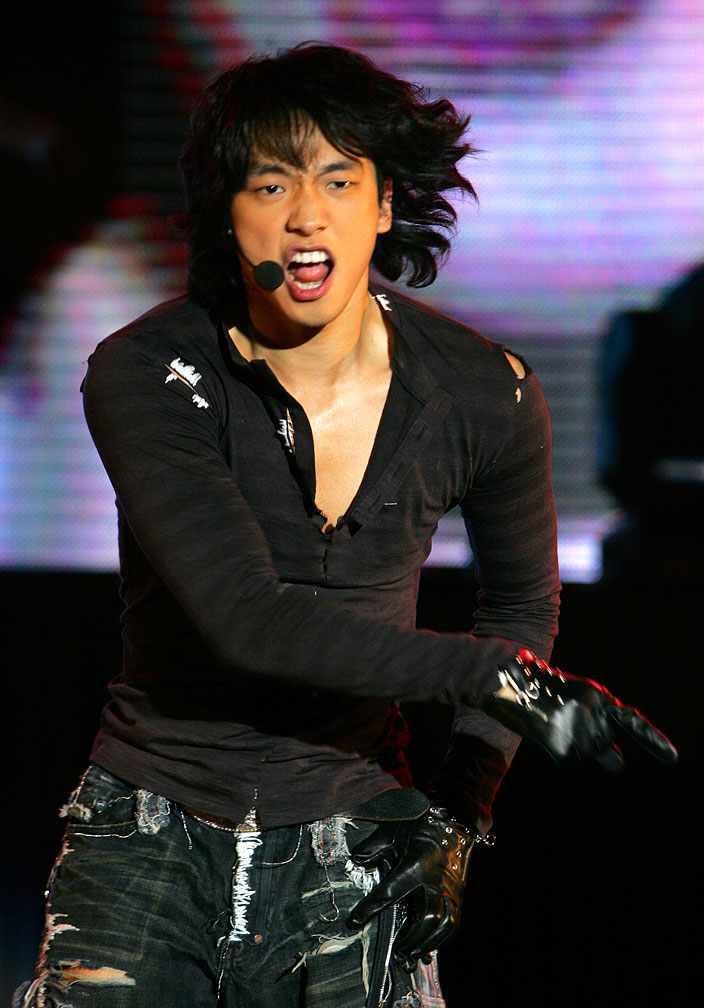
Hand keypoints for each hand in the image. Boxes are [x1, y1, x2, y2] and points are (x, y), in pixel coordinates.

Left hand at [346, 808, 478, 971]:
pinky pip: (453, 922)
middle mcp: (436, 880)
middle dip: (410, 939)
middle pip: (427, 918)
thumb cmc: (419, 824)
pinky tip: (428, 949)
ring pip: (444, 924)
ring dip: (427, 943)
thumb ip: (371, 848)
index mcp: (416, 864)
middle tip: (395, 952)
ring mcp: (451, 888)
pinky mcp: (458, 893)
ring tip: (410, 956)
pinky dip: (441, 939)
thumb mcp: (391, 831)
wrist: (453, 818)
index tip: (354, 921)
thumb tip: (355, 862)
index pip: (389, 893)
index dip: (369, 909)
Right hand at [482, 649, 677, 770]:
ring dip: (569, 745)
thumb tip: (619, 765)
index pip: (632, 723)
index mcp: (600, 699)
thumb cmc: (545, 688)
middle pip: (606, 748)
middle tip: (562, 719)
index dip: (652, 741)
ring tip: (549, 721)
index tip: (673, 759)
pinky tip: (542, 731)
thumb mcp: (580, 701)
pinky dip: (555, 750)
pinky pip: (567, 759)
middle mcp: (594, 719)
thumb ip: (602, 729)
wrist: (506, 680)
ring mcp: (578, 736)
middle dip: (592, 743)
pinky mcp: (563, 752)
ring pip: (586, 756)